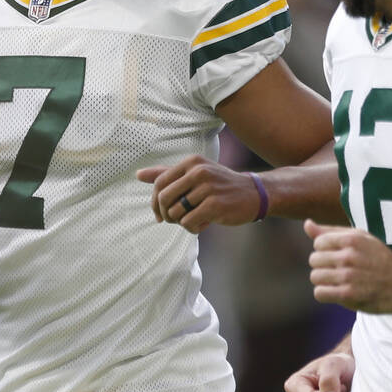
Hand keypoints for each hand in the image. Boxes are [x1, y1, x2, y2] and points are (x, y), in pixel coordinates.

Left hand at [137, 156, 263, 233]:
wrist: (254, 194)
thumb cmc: (220, 186)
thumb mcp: (195, 174)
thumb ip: (167, 174)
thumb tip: (138, 174)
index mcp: (191, 162)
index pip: (160, 183)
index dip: (155, 203)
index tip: (160, 215)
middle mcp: (198, 171)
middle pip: (164, 199)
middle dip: (166, 215)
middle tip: (176, 220)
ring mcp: (208, 187)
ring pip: (176, 213)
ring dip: (182, 222)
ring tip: (194, 220)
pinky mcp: (215, 205)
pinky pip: (189, 222)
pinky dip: (192, 228)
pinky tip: (202, 225)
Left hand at [305, 219, 391, 312]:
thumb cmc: (379, 259)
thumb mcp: (361, 239)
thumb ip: (331, 231)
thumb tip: (306, 224)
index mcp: (352, 239)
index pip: (318, 243)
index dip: (325, 251)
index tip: (338, 257)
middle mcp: (349, 256)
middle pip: (314, 260)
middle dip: (323, 266)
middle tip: (339, 270)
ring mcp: (348, 275)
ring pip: (315, 277)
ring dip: (324, 281)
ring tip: (338, 281)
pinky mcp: (348, 294)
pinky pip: (319, 293)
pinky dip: (325, 294)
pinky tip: (336, 291)